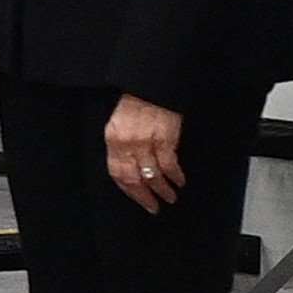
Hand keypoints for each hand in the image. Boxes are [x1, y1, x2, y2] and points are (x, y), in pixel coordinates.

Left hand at [103, 95, 186, 213]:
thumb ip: (121, 147)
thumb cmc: (134, 104)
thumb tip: (129, 169)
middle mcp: (127, 144)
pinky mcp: (165, 138)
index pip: (117, 173)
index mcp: (113, 140)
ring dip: (163, 189)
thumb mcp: (118, 125)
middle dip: (145, 196)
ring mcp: (146, 142)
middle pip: (134, 178)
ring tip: (170, 198)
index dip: (129, 191)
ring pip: (153, 175)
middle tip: (154, 207)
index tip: (138, 201)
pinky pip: (169, 164)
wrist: (149, 85)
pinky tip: (180, 182)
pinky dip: (175, 176)